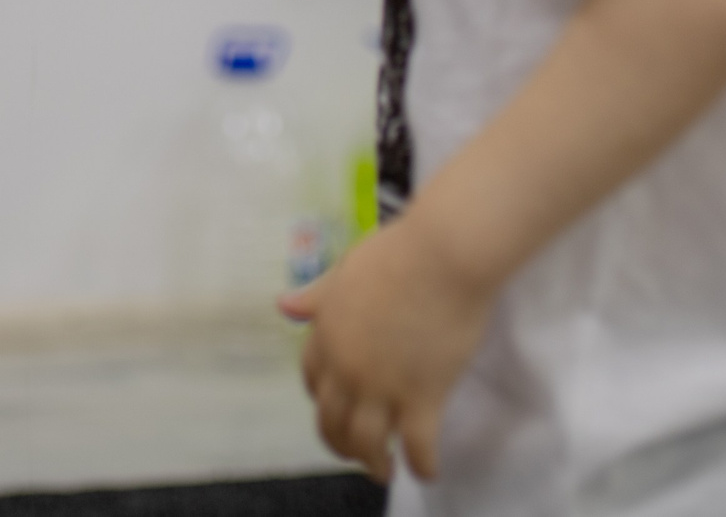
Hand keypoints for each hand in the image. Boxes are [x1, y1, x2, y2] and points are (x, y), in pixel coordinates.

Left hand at [281, 213, 492, 482]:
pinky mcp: (423, 396)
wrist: (443, 253)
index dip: (323, 400)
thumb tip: (282, 306)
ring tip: (384, 471)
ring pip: (365, 443)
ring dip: (372, 464)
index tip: (336, 409)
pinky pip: (417, 445)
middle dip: (340, 444)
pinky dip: (421, 466)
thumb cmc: (399, 252)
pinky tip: (426, 472)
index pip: (313, 381)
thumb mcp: (347, 269)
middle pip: (332, 421)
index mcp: (326, 333)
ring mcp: (382, 385)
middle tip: (355, 454)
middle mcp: (346, 367)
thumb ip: (317, 295)